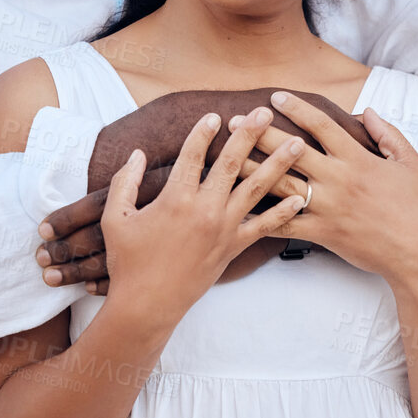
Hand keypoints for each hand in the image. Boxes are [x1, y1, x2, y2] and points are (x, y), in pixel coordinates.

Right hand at [41, 88, 369, 290]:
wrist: (148, 305)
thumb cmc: (128, 261)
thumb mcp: (116, 218)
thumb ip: (124, 182)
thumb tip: (137, 154)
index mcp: (175, 199)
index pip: (192, 156)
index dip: (202, 133)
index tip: (214, 115)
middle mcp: (205, 210)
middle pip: (231, 163)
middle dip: (249, 135)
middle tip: (264, 113)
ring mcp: (223, 229)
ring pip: (257, 189)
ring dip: (278, 163)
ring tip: (297, 143)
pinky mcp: (233, 248)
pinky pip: (265, 227)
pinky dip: (284, 212)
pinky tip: (300, 197)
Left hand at [252, 93, 417, 285]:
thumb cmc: (417, 208)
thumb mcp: (411, 164)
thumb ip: (388, 134)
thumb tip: (368, 112)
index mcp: (357, 159)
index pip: (321, 125)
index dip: (297, 108)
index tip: (275, 97)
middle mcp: (337, 180)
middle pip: (290, 151)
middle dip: (260, 134)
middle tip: (235, 122)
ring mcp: (327, 207)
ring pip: (280, 184)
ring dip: (251, 169)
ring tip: (226, 158)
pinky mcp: (322, 233)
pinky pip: (285, 224)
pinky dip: (261, 217)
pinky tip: (239, 209)